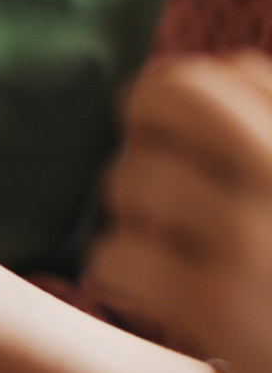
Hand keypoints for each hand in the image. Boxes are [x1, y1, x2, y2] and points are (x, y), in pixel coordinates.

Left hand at [86, 52, 271, 372]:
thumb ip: (268, 122)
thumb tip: (227, 68)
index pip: (228, 72)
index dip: (184, 100)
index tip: (189, 139)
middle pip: (171, 95)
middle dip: (146, 126)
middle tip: (156, 169)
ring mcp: (254, 237)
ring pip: (128, 181)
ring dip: (133, 214)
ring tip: (169, 243)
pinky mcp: (218, 305)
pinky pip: (115, 257)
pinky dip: (119, 273)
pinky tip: (152, 289)